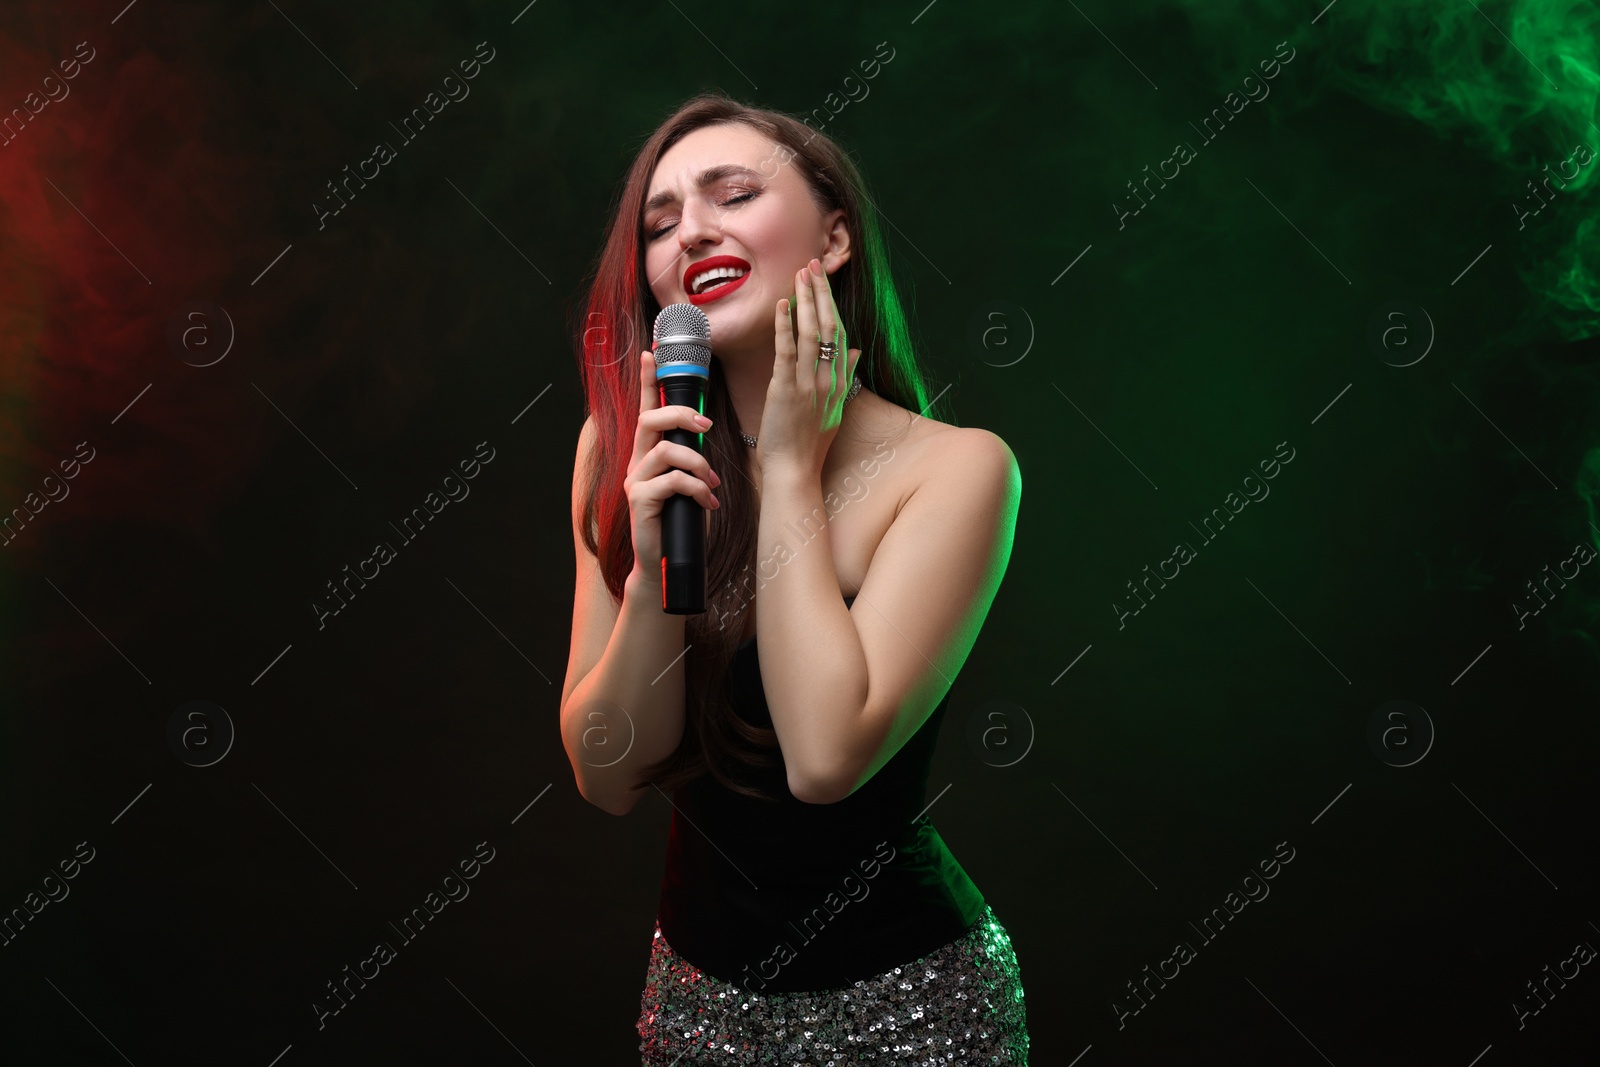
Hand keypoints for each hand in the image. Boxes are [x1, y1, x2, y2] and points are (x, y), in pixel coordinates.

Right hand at [623, 350, 721, 584]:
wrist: (663, 562)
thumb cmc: (680, 520)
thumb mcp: (688, 482)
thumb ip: (690, 456)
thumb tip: (705, 430)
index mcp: (648, 454)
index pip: (645, 409)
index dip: (648, 381)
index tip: (651, 352)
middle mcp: (636, 463)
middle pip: (650, 420)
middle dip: (682, 415)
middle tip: (708, 426)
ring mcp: (635, 482)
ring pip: (665, 451)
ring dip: (698, 463)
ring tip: (713, 484)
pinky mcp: (640, 501)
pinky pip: (671, 482)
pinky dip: (696, 489)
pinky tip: (708, 503)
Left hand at [758, 256, 861, 479]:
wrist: (795, 472)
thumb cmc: (809, 445)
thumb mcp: (834, 411)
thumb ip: (846, 378)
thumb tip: (856, 351)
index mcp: (840, 384)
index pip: (841, 335)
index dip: (833, 305)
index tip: (825, 281)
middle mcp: (829, 380)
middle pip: (831, 327)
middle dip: (822, 293)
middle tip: (813, 264)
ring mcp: (809, 384)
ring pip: (812, 334)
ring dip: (807, 301)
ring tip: (801, 274)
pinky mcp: (787, 390)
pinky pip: (787, 352)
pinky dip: (785, 327)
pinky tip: (782, 305)